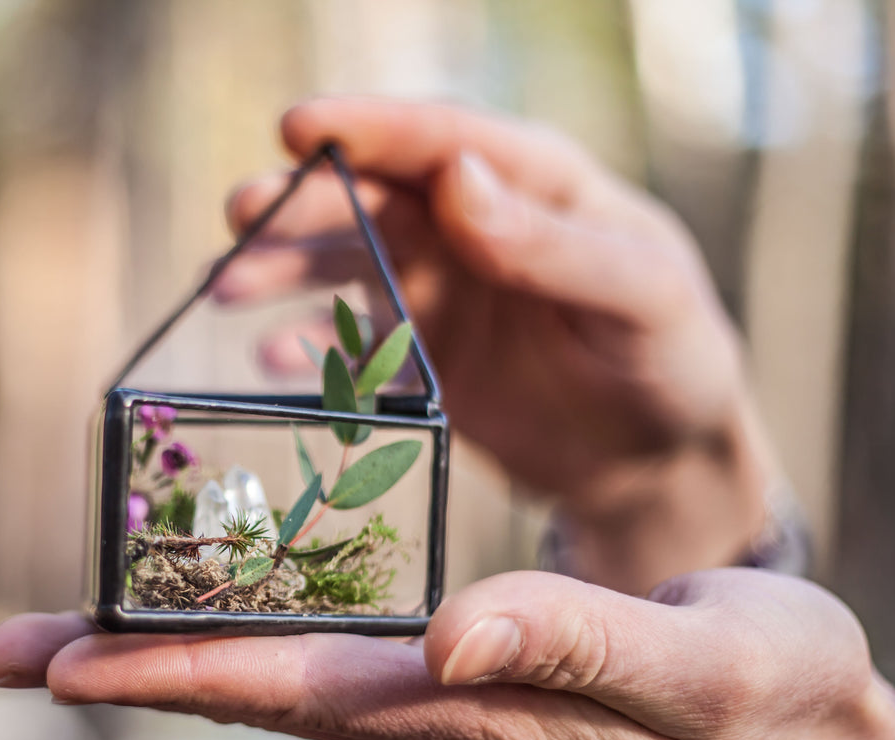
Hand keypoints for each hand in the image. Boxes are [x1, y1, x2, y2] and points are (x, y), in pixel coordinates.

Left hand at [0, 568, 894, 739]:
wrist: (794, 718)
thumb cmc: (756, 688)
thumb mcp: (688, 664)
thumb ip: (571, 643)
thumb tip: (447, 633)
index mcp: (473, 712)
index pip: (296, 696)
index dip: (176, 677)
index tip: (64, 669)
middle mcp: (431, 707)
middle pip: (250, 687)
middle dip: (125, 668)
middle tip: (0, 651)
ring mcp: (436, 689)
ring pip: (273, 666)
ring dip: (162, 645)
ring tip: (58, 633)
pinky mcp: (454, 661)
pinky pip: (327, 640)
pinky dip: (244, 617)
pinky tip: (203, 595)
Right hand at [220, 99, 773, 591]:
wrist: (653, 460)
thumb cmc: (669, 358)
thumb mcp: (639, 297)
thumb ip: (554, 244)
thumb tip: (456, 182)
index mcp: (533, 184)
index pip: (442, 140)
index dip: (370, 127)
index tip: (299, 126)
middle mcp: (471, 225)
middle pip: (374, 199)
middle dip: (302, 202)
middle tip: (240, 214)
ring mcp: (437, 290)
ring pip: (343, 264)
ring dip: (282, 270)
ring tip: (226, 286)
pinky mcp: (414, 355)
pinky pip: (347, 344)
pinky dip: (307, 350)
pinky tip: (270, 359)